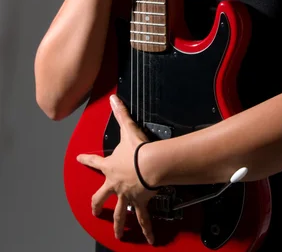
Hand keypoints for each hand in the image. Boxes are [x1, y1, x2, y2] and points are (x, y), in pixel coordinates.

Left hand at [77, 95, 156, 243]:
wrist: (149, 165)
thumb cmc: (138, 150)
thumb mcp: (127, 129)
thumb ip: (120, 113)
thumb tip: (113, 98)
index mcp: (110, 167)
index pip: (94, 162)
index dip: (86, 160)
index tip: (79, 160)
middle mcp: (115, 184)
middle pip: (101, 197)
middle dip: (96, 205)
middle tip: (94, 211)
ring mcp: (126, 195)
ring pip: (120, 213)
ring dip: (118, 224)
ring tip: (118, 234)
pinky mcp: (140, 202)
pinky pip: (143, 219)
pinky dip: (146, 229)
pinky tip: (148, 239)